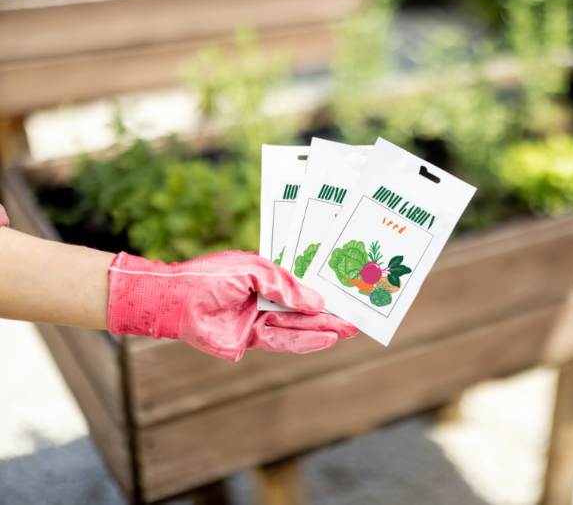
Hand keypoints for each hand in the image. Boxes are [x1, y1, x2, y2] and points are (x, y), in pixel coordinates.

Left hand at [107, 250, 357, 360]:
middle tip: (357, 316)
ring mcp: (259, 322)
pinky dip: (305, 341)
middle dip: (330, 314)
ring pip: (298, 328)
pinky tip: (325, 339)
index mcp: (265, 280)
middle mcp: (265, 301)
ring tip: (349, 329)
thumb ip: (284, 285)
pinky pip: (283, 341)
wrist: (176, 298)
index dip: (323, 291)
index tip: (346, 292)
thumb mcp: (253, 269)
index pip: (300, 286)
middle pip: (303, 310)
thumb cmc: (211, 276)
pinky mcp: (251, 341)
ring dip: (323, 329)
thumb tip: (315, 303)